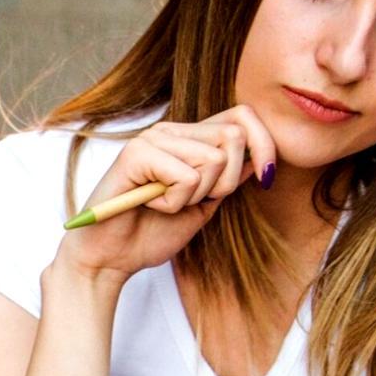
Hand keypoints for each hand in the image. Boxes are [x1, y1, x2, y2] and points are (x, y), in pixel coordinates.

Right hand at [51, 105, 276, 284]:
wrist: (110, 258)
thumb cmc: (150, 234)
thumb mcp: (203, 205)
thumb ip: (227, 179)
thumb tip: (261, 156)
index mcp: (186, 137)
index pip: (242, 117)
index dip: (264, 144)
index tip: (265, 178)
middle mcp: (170, 130)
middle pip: (233, 136)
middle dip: (225, 181)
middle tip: (195, 201)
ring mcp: (151, 139)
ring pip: (213, 158)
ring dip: (197, 195)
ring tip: (167, 204)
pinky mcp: (135, 154)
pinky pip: (185, 177)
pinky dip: (175, 202)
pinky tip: (151, 205)